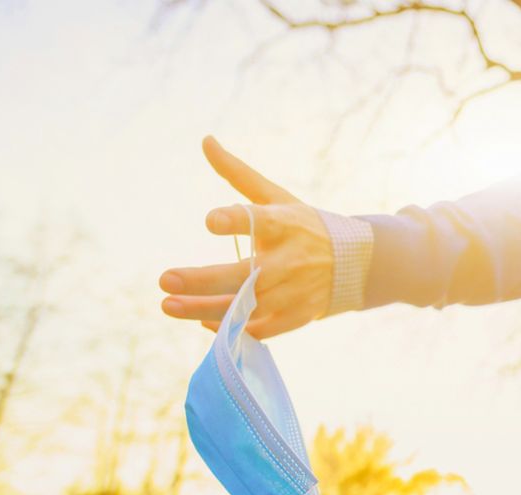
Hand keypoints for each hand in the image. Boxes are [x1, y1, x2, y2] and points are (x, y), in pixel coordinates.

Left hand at [159, 136, 332, 338]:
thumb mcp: (276, 196)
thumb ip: (238, 173)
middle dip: (203, 280)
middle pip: (244, 275)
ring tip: (168, 305)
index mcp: (284, 224)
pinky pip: (260, 329)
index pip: (258, 221)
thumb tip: (205, 140)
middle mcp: (290, 260)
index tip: (210, 221)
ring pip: (247, 307)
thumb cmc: (304, 225)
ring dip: (205, 309)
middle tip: (164, 279)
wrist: (355, 264)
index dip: (235, 222)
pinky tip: (202, 323)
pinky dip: (232, 329)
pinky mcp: (297, 317)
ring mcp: (295, 292)